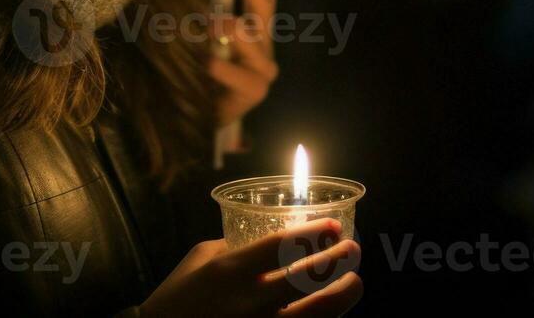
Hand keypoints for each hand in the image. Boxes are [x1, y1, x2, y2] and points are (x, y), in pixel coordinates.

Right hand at [138, 217, 362, 317]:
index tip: (333, 226)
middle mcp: (250, 303)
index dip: (314, 233)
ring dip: (343, 296)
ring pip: (318, 315)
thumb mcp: (200, 260)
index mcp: (230, 272)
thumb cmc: (179, 297)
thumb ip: (234, 247)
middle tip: (353, 249)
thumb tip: (269, 239)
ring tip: (354, 283)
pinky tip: (330, 311)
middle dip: (338, 261)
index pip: (283, 245)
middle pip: (310, 280)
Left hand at [210, 0, 279, 127]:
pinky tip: (196, 60)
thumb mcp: (206, 39)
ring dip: (220, 24)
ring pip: (246, 34)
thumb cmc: (202, 76)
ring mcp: (263, 71)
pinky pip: (227, 67)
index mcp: (257, 35)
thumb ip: (209, 12)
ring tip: (201, 21)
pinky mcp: (253, 91)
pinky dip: (208, 60)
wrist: (200, 119)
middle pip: (265, 9)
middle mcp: (265, 50)